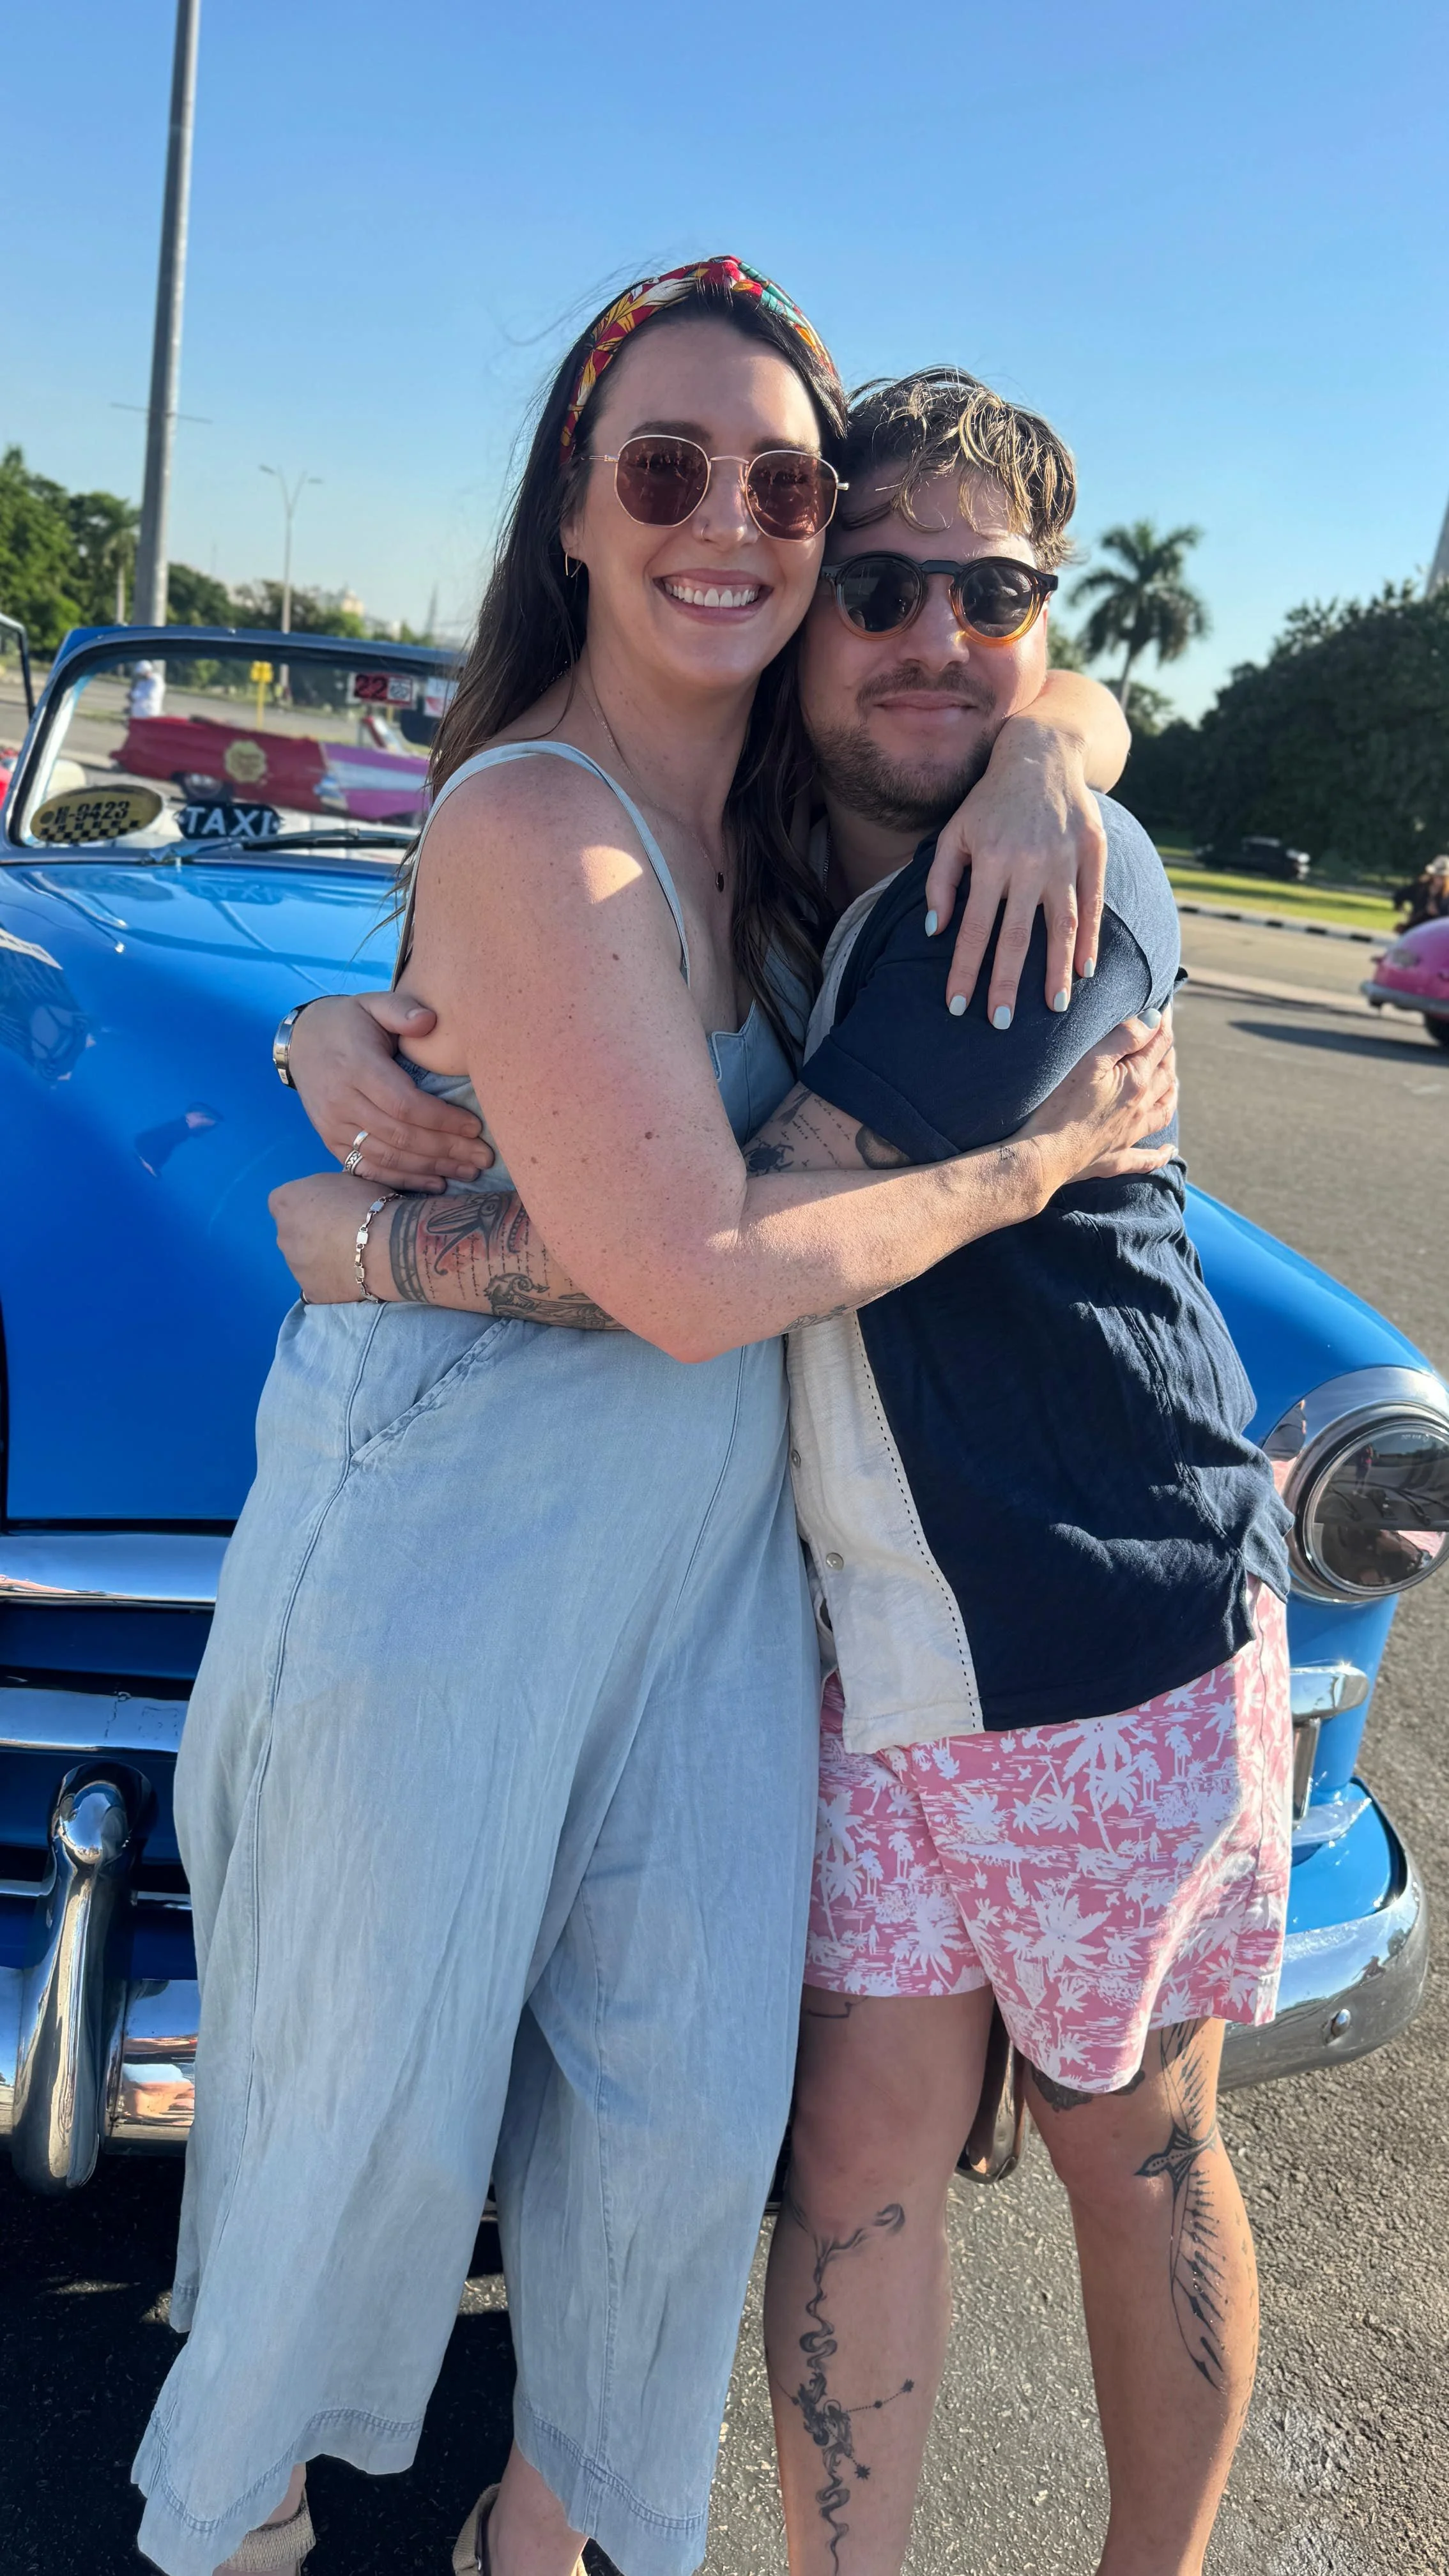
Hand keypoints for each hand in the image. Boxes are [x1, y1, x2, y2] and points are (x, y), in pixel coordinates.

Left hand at [270, 1171, 387, 1302]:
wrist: (386, 1245)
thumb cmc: (366, 1202)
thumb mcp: (343, 1179)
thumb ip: (325, 1189)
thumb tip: (328, 1199)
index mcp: (285, 1202)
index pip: (284, 1203)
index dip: (306, 1207)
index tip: (327, 1210)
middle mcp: (282, 1235)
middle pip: (292, 1234)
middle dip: (311, 1234)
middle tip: (342, 1234)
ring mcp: (294, 1267)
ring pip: (303, 1261)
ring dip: (320, 1259)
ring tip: (352, 1258)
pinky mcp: (311, 1292)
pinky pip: (318, 1285)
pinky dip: (331, 1282)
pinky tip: (352, 1277)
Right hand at [286, 990, 490, 1190]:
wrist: (302, 1042)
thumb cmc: (348, 1022)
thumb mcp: (372, 1004)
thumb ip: (401, 1010)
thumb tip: (429, 1020)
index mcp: (357, 1067)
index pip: (404, 1103)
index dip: (442, 1119)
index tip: (475, 1126)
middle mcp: (342, 1101)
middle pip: (400, 1136)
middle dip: (446, 1150)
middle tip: (483, 1157)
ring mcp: (333, 1126)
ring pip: (387, 1157)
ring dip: (430, 1169)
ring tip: (468, 1172)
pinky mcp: (330, 1141)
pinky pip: (367, 1169)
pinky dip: (402, 1180)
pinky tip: (434, 1183)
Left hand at [923, 714, 1107, 1026]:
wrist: (1041, 754)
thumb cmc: (989, 801)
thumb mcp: (954, 832)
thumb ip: (939, 881)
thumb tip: (934, 930)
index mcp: (990, 860)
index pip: (973, 928)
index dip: (964, 970)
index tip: (957, 1006)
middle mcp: (1027, 864)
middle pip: (1015, 937)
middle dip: (1006, 984)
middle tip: (1000, 1024)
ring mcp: (1063, 860)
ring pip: (1061, 926)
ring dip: (1056, 971)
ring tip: (1054, 1009)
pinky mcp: (1092, 854)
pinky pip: (1092, 905)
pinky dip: (1089, 939)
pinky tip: (1085, 971)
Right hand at [1021, 1012, 1176, 1193]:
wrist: (1046, 1155)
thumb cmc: (1062, 1105)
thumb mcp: (1091, 1061)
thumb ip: (1124, 1038)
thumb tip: (1153, 1020)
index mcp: (1136, 1081)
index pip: (1158, 1044)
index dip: (1162, 1022)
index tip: (1164, 1007)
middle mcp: (1141, 1107)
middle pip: (1165, 1076)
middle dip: (1167, 1054)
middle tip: (1163, 1039)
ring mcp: (1130, 1136)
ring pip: (1163, 1112)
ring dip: (1171, 1094)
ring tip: (1173, 1083)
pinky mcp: (1116, 1159)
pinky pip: (1147, 1159)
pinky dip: (1161, 1155)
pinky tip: (1169, 1152)